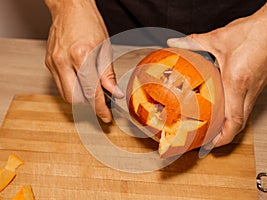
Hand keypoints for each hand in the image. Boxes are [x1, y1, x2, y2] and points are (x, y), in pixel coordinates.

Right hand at [45, 0, 122, 121]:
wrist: (70, 8)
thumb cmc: (89, 23)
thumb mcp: (105, 48)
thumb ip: (108, 74)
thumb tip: (114, 93)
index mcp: (81, 55)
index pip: (92, 91)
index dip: (100, 107)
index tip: (106, 116)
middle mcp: (63, 61)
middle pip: (75, 99)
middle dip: (89, 107)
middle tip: (101, 109)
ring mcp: (53, 63)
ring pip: (66, 95)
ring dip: (81, 100)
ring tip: (94, 96)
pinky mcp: (49, 63)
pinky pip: (61, 85)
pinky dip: (73, 89)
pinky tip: (83, 84)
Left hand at [168, 0, 266, 146]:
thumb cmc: (255, 32)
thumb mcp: (218, 38)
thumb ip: (194, 42)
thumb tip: (176, 44)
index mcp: (237, 81)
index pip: (234, 120)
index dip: (223, 137)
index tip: (211, 144)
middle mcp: (250, 88)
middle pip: (241, 123)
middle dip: (226, 136)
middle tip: (211, 139)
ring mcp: (257, 87)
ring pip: (245, 114)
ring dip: (231, 124)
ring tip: (216, 126)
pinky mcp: (260, 82)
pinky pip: (248, 103)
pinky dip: (236, 110)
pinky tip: (226, 104)